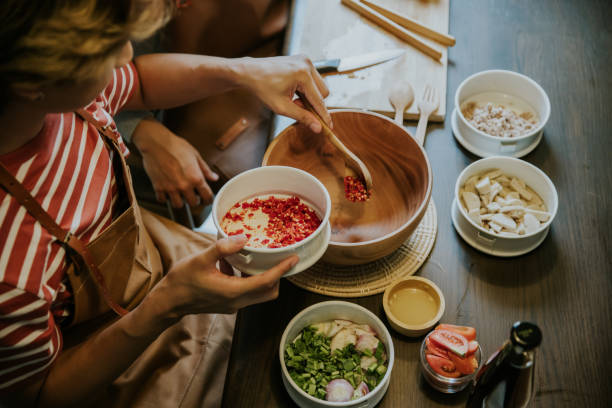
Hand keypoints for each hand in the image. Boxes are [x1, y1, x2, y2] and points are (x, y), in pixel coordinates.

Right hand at [132, 117, 217, 206]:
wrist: (156, 143)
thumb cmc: (176, 146)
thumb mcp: (195, 155)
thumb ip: (205, 169)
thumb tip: (214, 177)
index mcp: (196, 178)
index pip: (207, 196)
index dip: (209, 200)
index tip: (207, 200)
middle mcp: (184, 186)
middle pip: (193, 203)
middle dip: (195, 200)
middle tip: (193, 196)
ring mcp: (170, 188)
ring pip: (178, 205)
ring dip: (180, 201)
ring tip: (180, 195)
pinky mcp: (158, 187)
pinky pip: (162, 200)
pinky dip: (165, 198)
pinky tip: (167, 191)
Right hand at [154, 235, 298, 315]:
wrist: (168, 302)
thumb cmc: (182, 280)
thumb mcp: (200, 259)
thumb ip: (222, 248)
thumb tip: (242, 238)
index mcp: (233, 292)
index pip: (266, 282)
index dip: (282, 270)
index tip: (294, 259)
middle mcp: (237, 302)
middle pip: (269, 292)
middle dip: (278, 276)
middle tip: (280, 257)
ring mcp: (233, 305)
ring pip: (259, 293)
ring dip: (263, 277)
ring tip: (259, 258)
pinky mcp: (228, 303)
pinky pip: (247, 292)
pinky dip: (249, 279)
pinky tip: (234, 264)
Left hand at [237, 55, 330, 132]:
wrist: (250, 72)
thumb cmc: (262, 88)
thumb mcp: (282, 107)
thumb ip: (302, 117)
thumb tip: (317, 127)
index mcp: (303, 75)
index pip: (319, 100)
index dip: (324, 115)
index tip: (329, 127)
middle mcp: (307, 64)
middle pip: (324, 92)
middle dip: (313, 103)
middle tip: (296, 106)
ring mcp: (305, 60)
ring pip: (320, 85)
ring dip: (310, 95)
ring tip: (293, 97)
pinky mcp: (303, 59)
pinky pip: (313, 78)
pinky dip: (307, 87)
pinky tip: (293, 89)